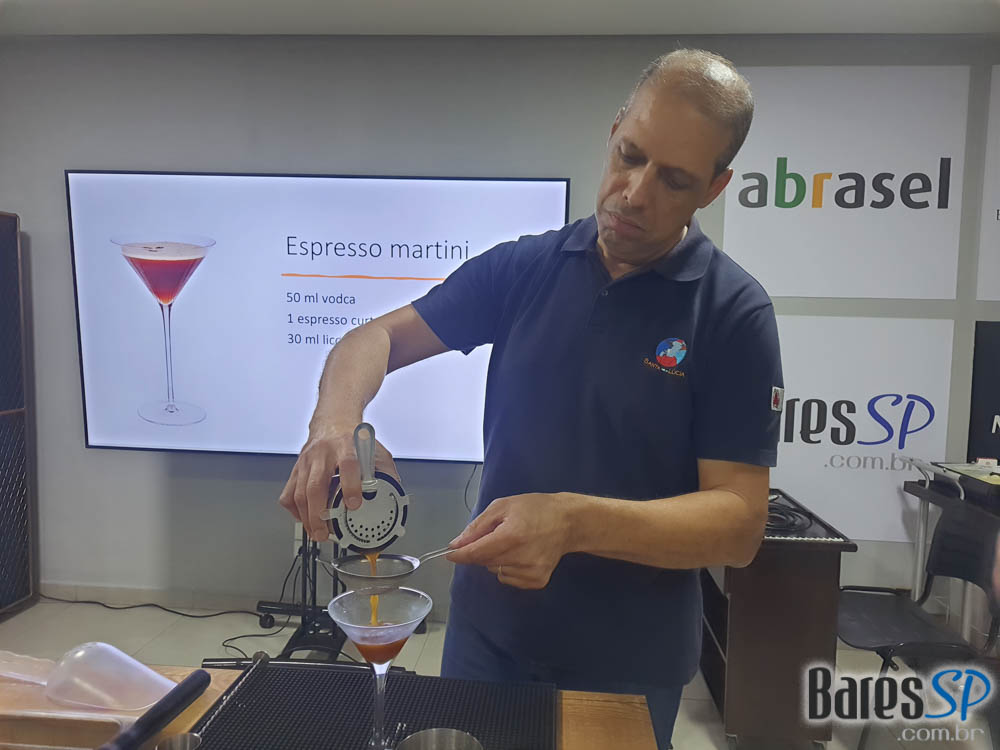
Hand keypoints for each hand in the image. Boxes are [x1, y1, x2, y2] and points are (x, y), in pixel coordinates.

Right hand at [279, 427, 399, 541]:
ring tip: (316, 533)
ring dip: (307, 518)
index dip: (351, 486)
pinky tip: (305, 518)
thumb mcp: (374, 449)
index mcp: (347, 446)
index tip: (355, 504)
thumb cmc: (352, 437)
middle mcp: (323, 453)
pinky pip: (288, 493)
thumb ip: (384, 471)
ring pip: (299, 493)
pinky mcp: (296, 469)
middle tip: (325, 532)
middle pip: (315, 485)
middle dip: (319, 513)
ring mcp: (307, 462)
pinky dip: (295, 511)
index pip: (348, 465)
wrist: (333, 421)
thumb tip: (394, 494)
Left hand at [446, 492, 575, 589]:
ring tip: (514, 543)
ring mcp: (531, 572)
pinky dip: (508, 568)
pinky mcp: (537, 581)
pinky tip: (522, 555)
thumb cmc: (534, 508)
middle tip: (496, 535)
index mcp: (512, 535)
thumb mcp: (503, 506)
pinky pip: (508, 579)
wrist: (569, 522)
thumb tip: (456, 544)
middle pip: (484, 562)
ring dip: (496, 559)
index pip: (476, 553)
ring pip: (495, 571)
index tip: (449, 553)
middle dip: (481, 550)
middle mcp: (521, 557)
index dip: (459, 554)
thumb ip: (478, 526)